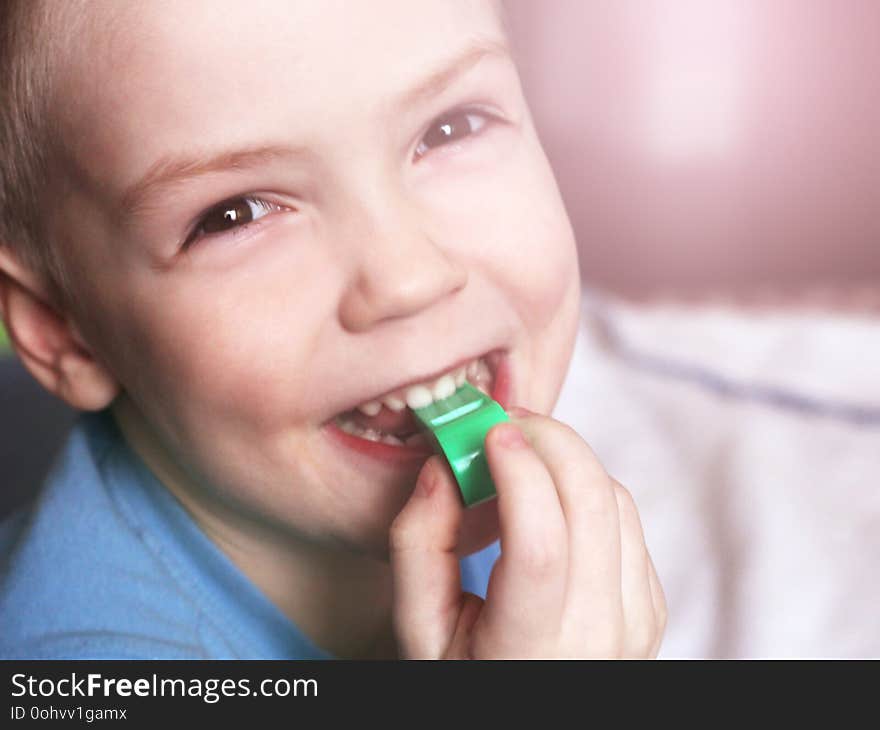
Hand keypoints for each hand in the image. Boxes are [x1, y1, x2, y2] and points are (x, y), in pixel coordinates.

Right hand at [389, 411, 666, 657]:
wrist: (534, 715)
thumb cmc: (470, 672)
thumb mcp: (420, 628)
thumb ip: (418, 546)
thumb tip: (443, 466)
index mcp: (530, 652)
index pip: (539, 547)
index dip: (519, 475)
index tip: (490, 432)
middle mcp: (598, 636)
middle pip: (592, 506)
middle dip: (550, 441)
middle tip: (505, 424)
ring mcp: (636, 619)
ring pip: (615, 499)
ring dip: (565, 460)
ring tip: (515, 463)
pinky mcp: (651, 602)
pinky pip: (626, 518)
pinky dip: (584, 488)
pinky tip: (546, 499)